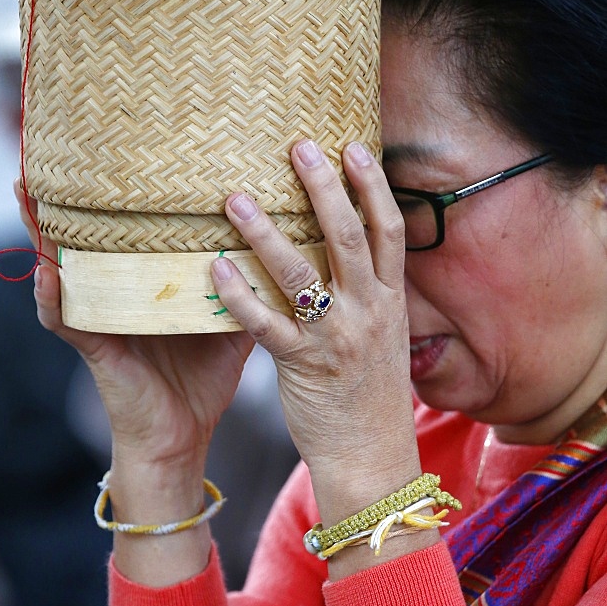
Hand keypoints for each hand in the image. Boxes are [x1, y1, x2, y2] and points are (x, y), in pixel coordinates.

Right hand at [15, 183, 252, 478]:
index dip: (112, 200)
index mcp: (147, 288)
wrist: (183, 435)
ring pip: (63, 269)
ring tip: (25, 194)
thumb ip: (248, 291)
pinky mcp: (95, 347)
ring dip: (41, 234)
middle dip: (64, 203)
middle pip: (84, 242)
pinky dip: (52, 296)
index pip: (122, 235)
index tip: (108, 155)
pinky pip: (64, 319)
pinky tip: (47, 271)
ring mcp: (101, 319)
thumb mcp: (229, 327)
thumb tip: (284, 252)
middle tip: (43, 162)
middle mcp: (117, 296)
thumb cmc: (201, 380)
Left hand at [210, 140, 420, 522]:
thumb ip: (369, 296)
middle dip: (326, 188)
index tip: (354, 146)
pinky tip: (215, 267)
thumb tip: (351, 256)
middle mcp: (369, 313)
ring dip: (268, 231)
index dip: (373, 186)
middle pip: (349, 238)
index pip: (389, 231)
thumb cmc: (370, 397)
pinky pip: (267, 325)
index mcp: (390, 302)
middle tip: (299, 146)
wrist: (372, 459)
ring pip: (302, 275)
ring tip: (237, 196)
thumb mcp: (384, 339)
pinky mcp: (302, 367)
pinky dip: (240, 295)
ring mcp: (337, 339)